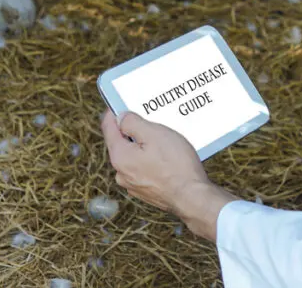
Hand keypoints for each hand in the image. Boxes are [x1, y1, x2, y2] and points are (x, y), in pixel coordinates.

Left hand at [100, 109, 237, 240]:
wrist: (193, 198)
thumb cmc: (176, 165)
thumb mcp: (155, 134)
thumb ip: (132, 123)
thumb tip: (121, 118)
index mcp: (120, 156)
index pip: (108, 127)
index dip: (114, 112)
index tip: (122, 104)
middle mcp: (121, 173)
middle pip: (122, 143)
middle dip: (134, 131)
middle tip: (151, 121)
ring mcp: (133, 185)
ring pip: (134, 158)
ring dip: (145, 148)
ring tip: (165, 141)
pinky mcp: (146, 192)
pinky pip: (144, 170)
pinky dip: (152, 161)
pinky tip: (169, 158)